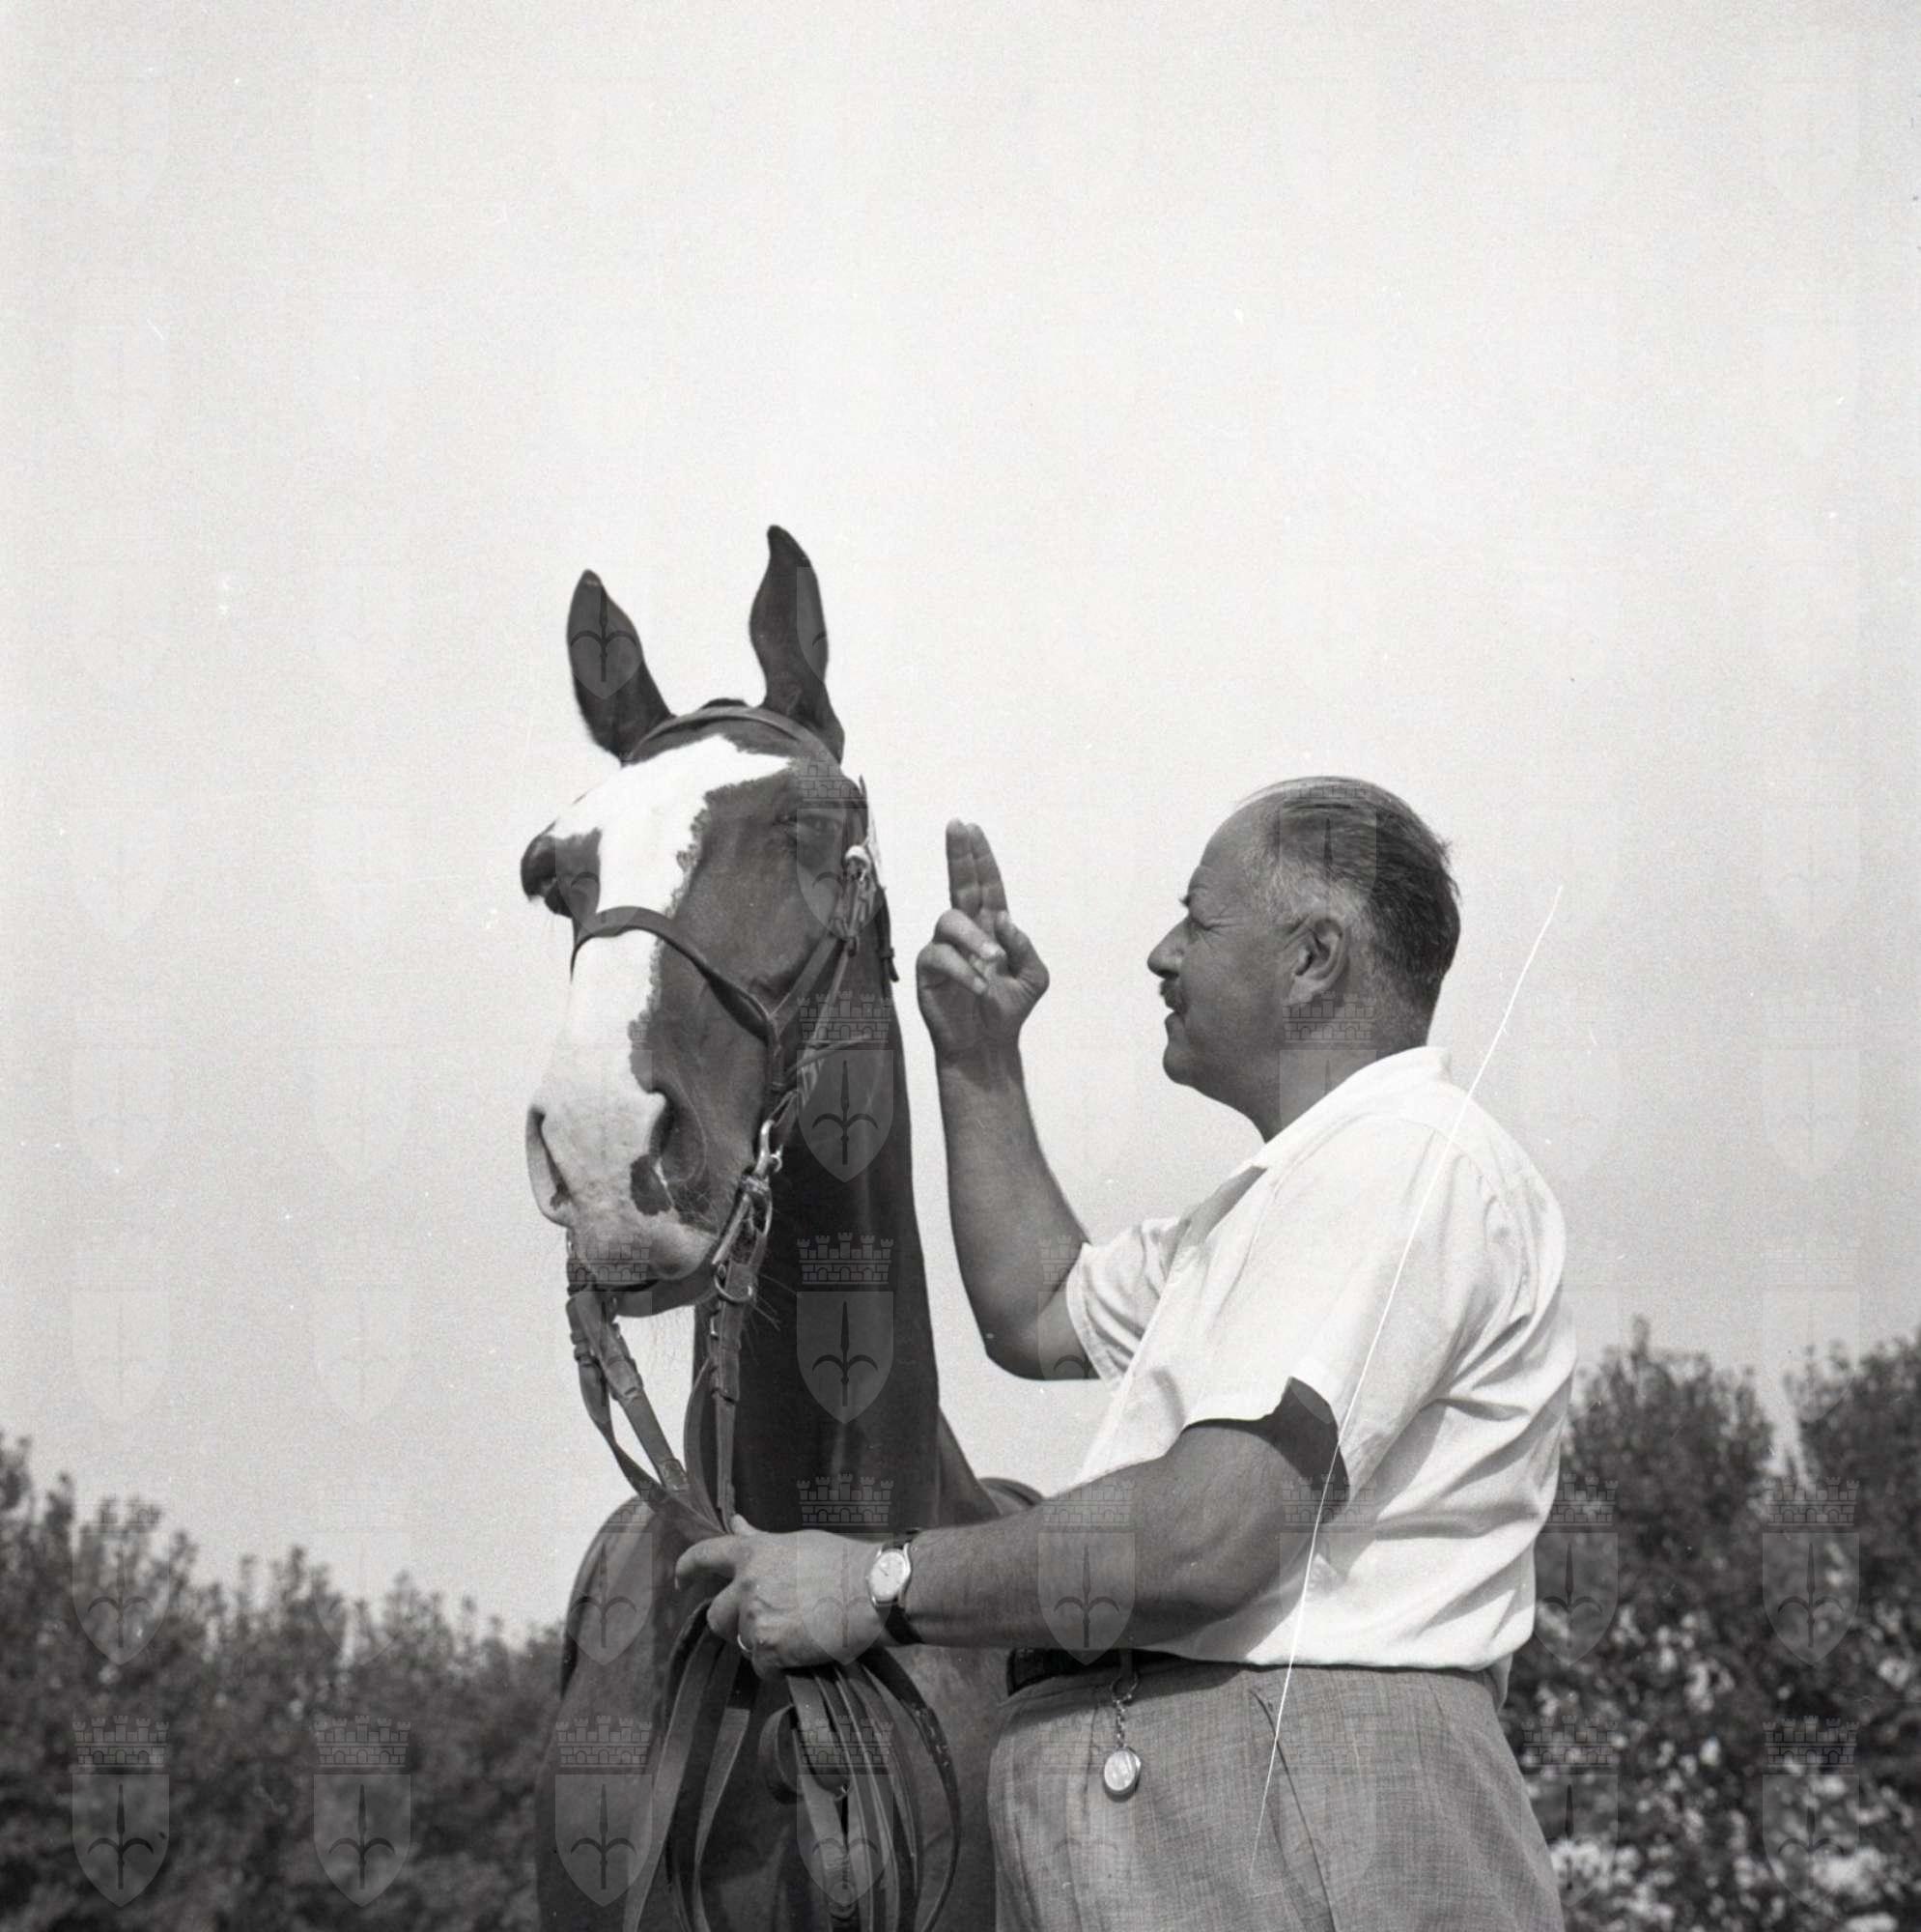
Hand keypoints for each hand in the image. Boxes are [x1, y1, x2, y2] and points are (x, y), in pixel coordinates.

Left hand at [675, 1515, 884, 1673]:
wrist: (872, 1591)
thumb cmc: (843, 1563)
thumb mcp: (797, 1543)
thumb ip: (761, 1540)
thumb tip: (735, 1523)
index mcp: (753, 1553)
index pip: (704, 1556)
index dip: (686, 1569)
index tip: (680, 1581)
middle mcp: (747, 1584)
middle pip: (716, 1615)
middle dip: (733, 1624)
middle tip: (764, 1624)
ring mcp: (756, 1617)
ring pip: (742, 1642)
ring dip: (761, 1644)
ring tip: (794, 1635)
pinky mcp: (769, 1648)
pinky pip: (761, 1666)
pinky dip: (777, 1666)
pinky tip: (801, 1653)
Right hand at [916, 821, 1049, 1064]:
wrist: (987, 1046)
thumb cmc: (1008, 1010)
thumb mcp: (1034, 977)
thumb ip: (1025, 947)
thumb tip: (1005, 920)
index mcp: (992, 927)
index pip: (986, 885)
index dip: (979, 857)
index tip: (971, 828)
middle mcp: (966, 931)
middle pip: (960, 884)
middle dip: (959, 855)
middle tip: (957, 827)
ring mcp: (945, 948)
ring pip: (950, 920)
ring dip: (973, 938)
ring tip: (992, 962)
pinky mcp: (929, 970)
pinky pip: (940, 957)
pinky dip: (962, 970)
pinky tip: (980, 986)